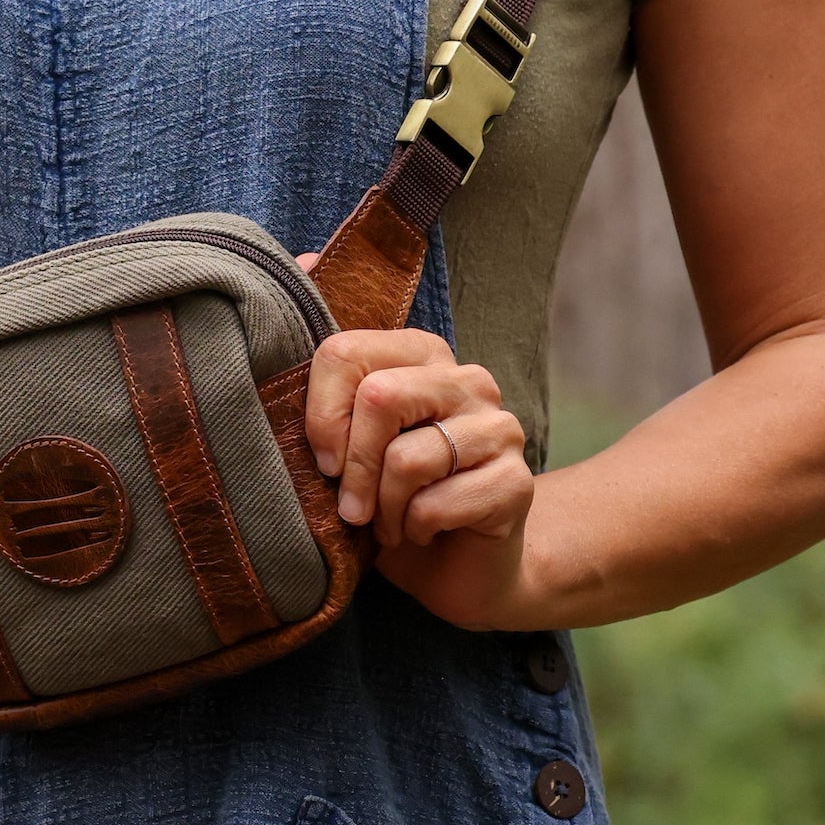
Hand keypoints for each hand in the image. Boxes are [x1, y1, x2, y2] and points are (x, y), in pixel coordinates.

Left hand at [295, 274, 541, 629]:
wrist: (458, 568)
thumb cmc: (390, 495)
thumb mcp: (345, 431)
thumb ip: (327, 358)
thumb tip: (307, 256)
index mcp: (422, 353)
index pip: (344, 352)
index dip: (320, 416)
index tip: (325, 461)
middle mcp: (466, 378)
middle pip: (378, 398)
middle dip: (354, 467)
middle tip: (355, 506)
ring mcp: (499, 427)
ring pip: (406, 459)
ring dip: (384, 509)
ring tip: (390, 522)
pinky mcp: (516, 482)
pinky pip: (436, 504)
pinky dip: (414, 530)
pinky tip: (424, 532)